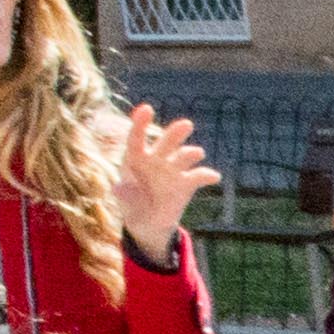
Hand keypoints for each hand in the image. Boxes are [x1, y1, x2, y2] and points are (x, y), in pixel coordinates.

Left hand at [113, 108, 214, 254]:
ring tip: (197, 153)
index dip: (140, 124)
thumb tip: (119, 187)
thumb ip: (125, 195)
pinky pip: (198, 176)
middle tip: (187, 125)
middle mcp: (156, 160)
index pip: (136, 139)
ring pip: (183, 156)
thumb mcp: (127, 206)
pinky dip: (206, 175)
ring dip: (190, 153)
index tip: (147, 109)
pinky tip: (214, 176)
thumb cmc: (133, 209)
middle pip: (165, 143)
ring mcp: (173, 170)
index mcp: (135, 160)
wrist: (149, 225)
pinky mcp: (187, 183)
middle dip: (175, 133)